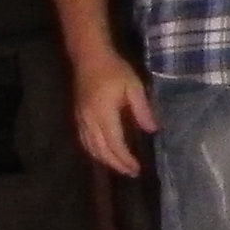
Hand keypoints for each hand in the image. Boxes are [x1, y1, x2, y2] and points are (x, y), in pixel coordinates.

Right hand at [68, 52, 155, 178]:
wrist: (88, 56)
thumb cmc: (114, 69)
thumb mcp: (134, 86)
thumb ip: (142, 110)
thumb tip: (152, 130)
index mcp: (104, 113)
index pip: (115, 144)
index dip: (125, 159)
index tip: (137, 168)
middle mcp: (89, 120)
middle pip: (101, 150)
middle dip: (116, 164)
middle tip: (131, 173)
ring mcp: (81, 119)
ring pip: (91, 148)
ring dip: (105, 161)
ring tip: (120, 167)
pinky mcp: (77, 116)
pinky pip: (84, 140)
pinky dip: (94, 152)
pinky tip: (103, 155)